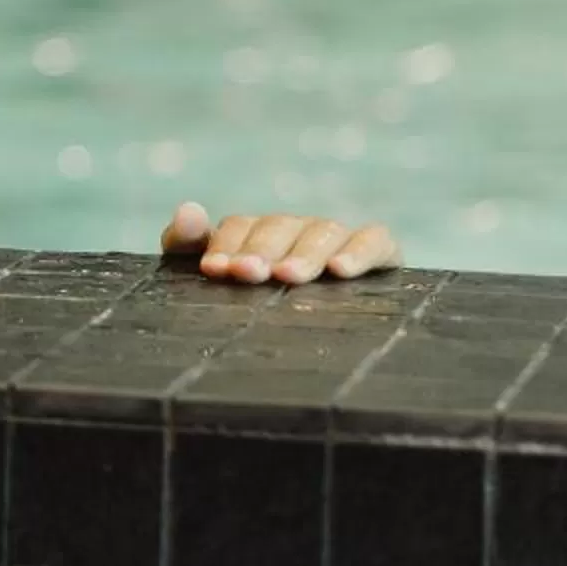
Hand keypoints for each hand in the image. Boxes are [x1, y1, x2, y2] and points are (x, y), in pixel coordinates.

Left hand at [162, 201, 397, 286]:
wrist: (318, 356)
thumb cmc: (250, 309)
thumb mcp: (217, 277)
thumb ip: (187, 244)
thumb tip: (188, 210)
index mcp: (255, 235)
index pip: (238, 226)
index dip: (226, 245)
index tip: (215, 269)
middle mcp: (296, 231)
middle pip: (278, 227)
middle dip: (261, 249)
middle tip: (249, 273)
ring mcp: (336, 239)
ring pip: (322, 231)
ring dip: (304, 253)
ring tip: (289, 276)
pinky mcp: (379, 253)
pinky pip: (374, 239)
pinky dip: (360, 250)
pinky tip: (341, 270)